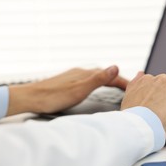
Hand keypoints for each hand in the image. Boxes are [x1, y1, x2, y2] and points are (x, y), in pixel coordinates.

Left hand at [7, 66, 127, 115]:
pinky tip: (93, 86)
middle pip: (105, 74)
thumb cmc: (53, 97)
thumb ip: (99, 79)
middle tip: (129, 87)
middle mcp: (81, 72)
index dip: (124, 82)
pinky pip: (89, 79)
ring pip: (97, 76)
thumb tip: (116, 66)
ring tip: (116, 86)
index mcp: (86, 73)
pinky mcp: (68, 81)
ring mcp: (74, 75)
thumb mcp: (80, 90)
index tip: (135, 87)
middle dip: (118, 80)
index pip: (111, 75)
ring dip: (108, 80)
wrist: (30, 98)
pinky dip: (98, 82)